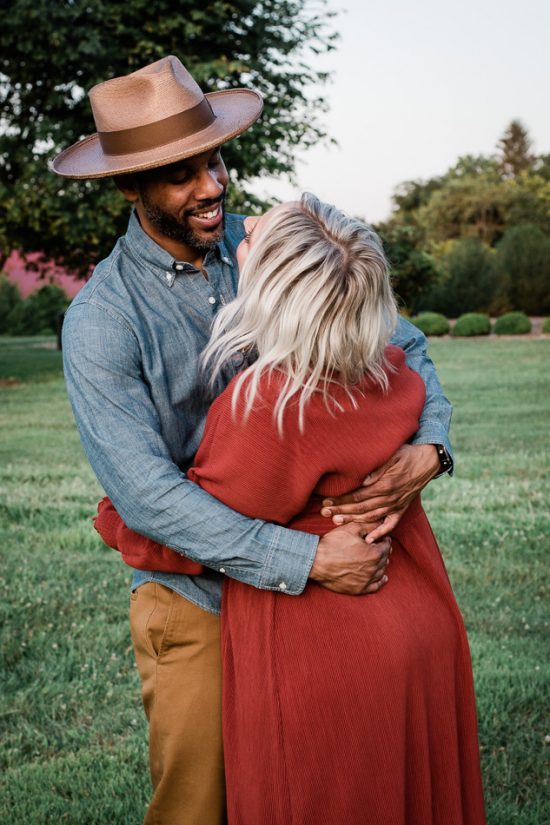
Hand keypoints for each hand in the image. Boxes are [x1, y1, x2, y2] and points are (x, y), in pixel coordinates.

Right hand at [309, 522, 390, 594]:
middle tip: (378, 546)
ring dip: (381, 563)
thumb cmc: (333, 543)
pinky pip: (376, 586)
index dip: (383, 539)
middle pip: (385, 558)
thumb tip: (381, 523)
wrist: (316, 561)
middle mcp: (374, 568)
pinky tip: (383, 577)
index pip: (387, 545)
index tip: (379, 537)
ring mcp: (367, 580)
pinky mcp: (360, 589)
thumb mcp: (352, 528)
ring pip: (382, 571)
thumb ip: (370, 525)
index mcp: (374, 553)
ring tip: (377, 558)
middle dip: (383, 551)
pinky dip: (381, 581)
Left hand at [320, 444, 439, 533]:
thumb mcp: (392, 455)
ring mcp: (396, 505)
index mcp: (385, 485)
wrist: (428, 461)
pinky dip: (380, 533)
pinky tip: (369, 539)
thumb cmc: (407, 454)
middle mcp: (390, 498)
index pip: (357, 496)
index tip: (327, 501)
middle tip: (324, 513)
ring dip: (353, 521)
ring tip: (337, 522)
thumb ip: (378, 469)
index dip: (341, 500)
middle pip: (360, 508)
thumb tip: (363, 481)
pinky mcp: (402, 508)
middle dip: (341, 511)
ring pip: (371, 517)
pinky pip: (390, 524)